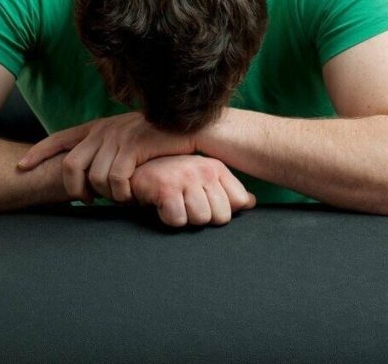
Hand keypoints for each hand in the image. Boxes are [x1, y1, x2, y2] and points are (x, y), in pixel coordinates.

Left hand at [17, 112, 195, 202]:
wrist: (196, 129)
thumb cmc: (164, 140)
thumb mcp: (131, 139)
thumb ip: (110, 149)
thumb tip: (92, 173)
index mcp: (100, 127)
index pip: (61, 138)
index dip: (39, 153)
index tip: (21, 166)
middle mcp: (105, 129)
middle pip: (71, 165)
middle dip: (75, 189)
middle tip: (88, 200)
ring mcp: (119, 136)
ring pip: (94, 176)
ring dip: (105, 194)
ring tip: (118, 198)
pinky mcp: (135, 146)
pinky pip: (116, 179)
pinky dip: (121, 193)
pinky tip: (130, 195)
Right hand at [131, 155, 255, 226]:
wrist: (135, 168)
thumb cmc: (173, 177)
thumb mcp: (203, 179)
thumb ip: (229, 191)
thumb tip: (251, 202)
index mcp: (217, 168)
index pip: (239, 201)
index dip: (223, 210)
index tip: (206, 203)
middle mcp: (204, 169)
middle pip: (221, 216)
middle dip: (204, 217)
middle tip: (187, 204)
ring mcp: (185, 177)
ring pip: (201, 219)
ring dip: (185, 218)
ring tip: (175, 204)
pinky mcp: (166, 188)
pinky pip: (178, 220)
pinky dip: (168, 218)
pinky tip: (162, 205)